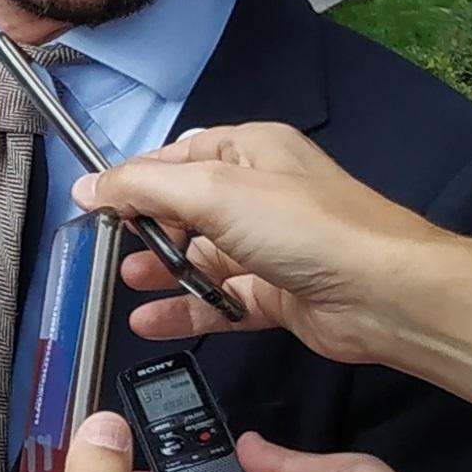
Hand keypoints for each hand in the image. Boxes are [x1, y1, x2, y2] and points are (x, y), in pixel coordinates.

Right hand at [81, 124, 456, 362]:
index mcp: (249, 150)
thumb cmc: (305, 227)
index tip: (91, 206)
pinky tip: (150, 321)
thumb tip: (88, 187)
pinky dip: (186, 309)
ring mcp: (269, 247)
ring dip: (163, 270)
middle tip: (103, 248)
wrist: (383, 293)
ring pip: (201, 257)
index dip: (132, 180)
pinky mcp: (277, 294)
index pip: (175, 158)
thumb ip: (143, 188)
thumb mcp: (213, 192)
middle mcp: (259, 194)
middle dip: (145, 228)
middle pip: (186, 208)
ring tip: (124, 283)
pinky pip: (220, 299)